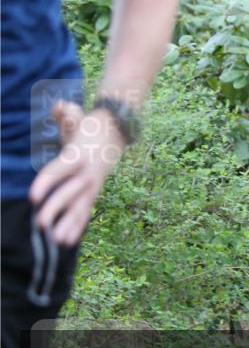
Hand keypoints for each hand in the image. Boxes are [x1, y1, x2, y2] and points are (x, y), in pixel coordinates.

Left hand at [29, 101, 125, 245]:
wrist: (115, 133)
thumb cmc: (88, 125)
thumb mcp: (77, 115)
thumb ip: (66, 112)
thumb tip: (57, 106)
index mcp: (78, 155)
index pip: (59, 171)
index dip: (46, 183)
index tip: (33, 198)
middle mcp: (87, 173)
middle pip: (70, 194)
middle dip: (56, 210)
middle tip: (41, 225)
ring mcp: (92, 185)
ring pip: (80, 207)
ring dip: (69, 225)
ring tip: (58, 241)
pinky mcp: (93, 193)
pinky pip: (85, 211)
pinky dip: (77, 226)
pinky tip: (67, 241)